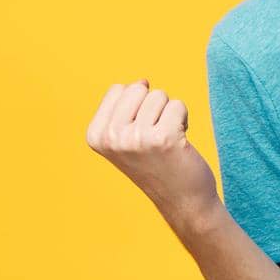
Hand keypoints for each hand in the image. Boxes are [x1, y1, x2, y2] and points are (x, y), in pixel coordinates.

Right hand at [86, 78, 218, 228]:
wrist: (182, 199)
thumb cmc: (157, 163)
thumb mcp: (126, 137)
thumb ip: (126, 108)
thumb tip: (142, 80)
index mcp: (95, 135)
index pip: (119, 89)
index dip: (137, 104)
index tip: (140, 131)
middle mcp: (111, 137)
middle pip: (139, 88)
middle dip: (154, 106)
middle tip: (156, 135)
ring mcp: (136, 138)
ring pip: (160, 96)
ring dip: (170, 114)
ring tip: (167, 140)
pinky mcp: (163, 138)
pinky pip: (178, 106)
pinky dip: (184, 120)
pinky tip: (179, 142)